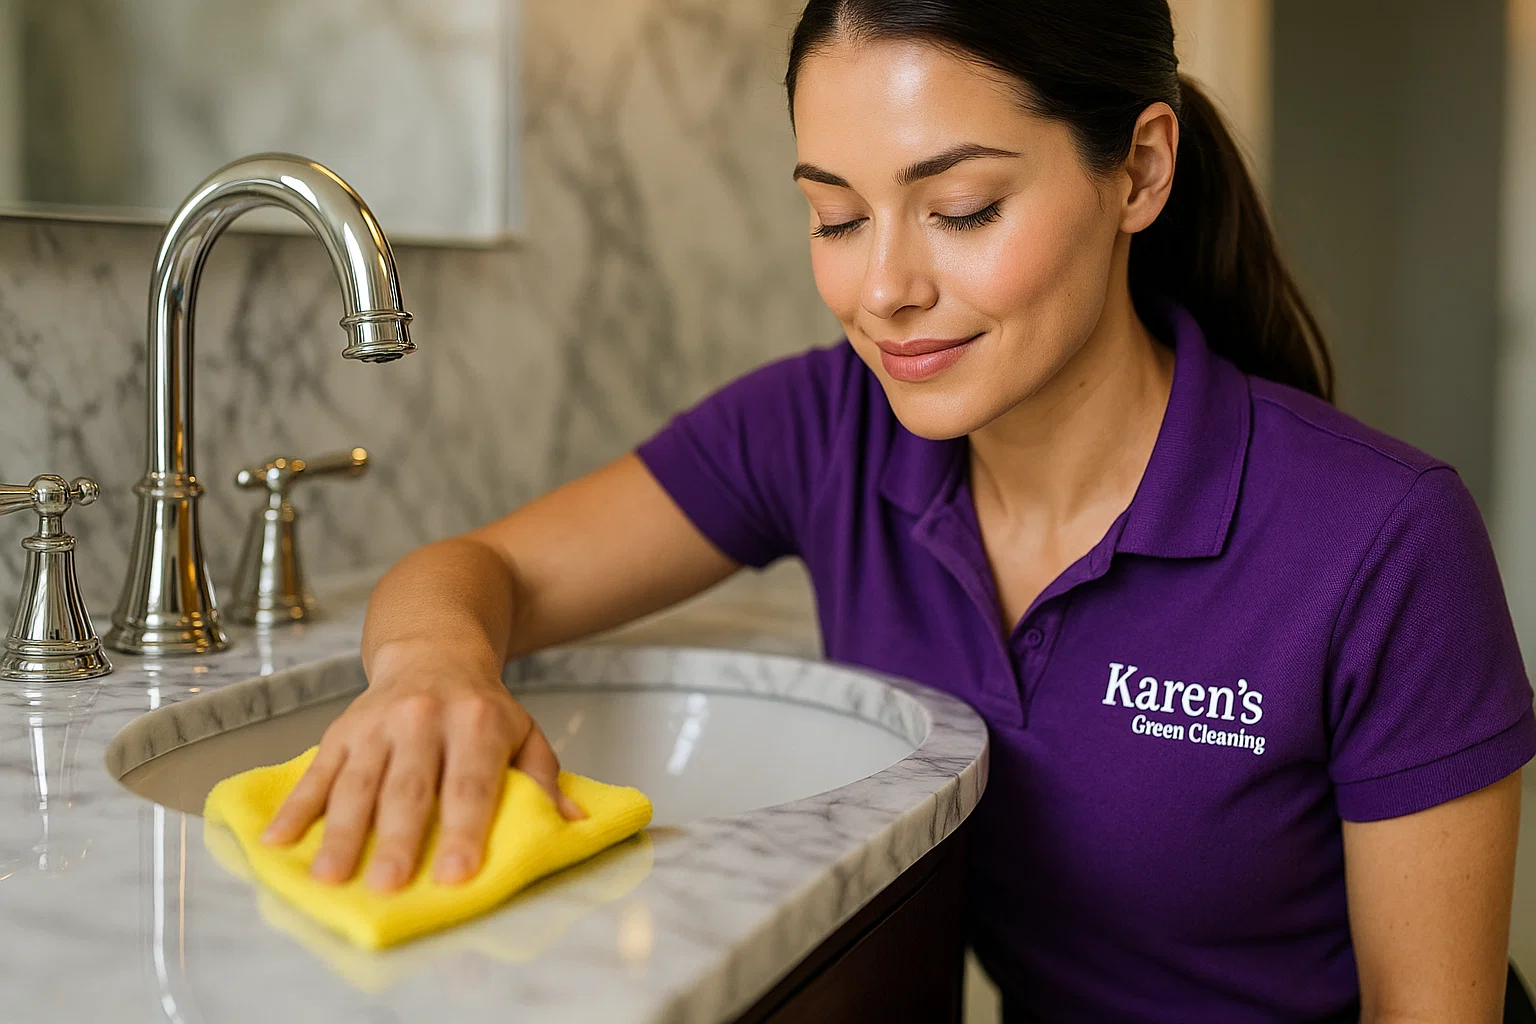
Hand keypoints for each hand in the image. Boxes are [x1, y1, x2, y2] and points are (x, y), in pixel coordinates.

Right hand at [258, 647, 585, 890]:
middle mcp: (423, 719)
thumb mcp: (523, 731)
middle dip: (396, 839)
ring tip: (328, 877)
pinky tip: (278, 841)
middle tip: (388, 885)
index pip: (470, 784)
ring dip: (340, 833)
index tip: (457, 875)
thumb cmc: (482, 706)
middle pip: (409, 788)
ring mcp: (377, 725)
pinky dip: (296, 808)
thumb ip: (543, 778)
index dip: (464, 830)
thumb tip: (572, 822)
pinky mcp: (341, 730)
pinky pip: (315, 771)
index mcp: (476, 722)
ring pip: (356, 783)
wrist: (433, 649)